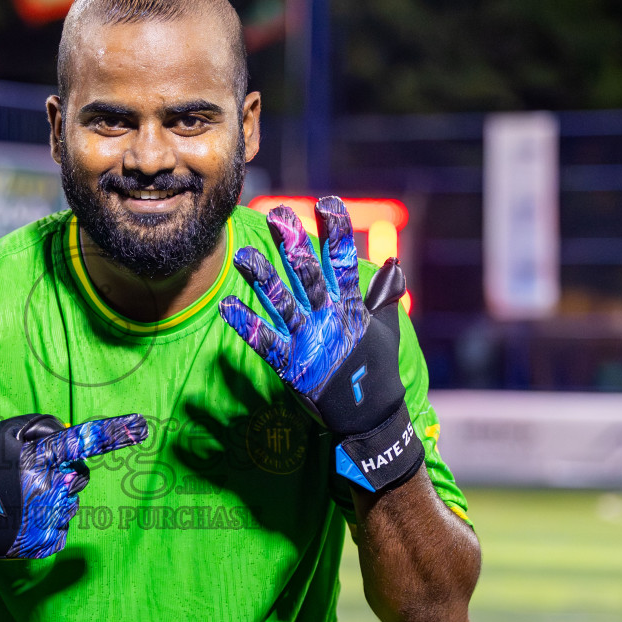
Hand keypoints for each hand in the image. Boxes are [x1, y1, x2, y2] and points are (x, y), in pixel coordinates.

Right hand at [0, 413, 147, 587]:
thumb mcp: (3, 435)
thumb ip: (40, 429)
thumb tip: (71, 434)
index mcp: (35, 458)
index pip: (79, 441)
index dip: (112, 433)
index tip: (141, 426)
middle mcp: (44, 487)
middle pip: (80, 477)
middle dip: (64, 475)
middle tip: (32, 478)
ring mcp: (45, 518)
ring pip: (71, 505)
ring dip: (54, 501)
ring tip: (21, 502)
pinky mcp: (42, 542)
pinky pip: (62, 530)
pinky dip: (47, 525)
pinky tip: (24, 521)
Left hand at [219, 197, 422, 492]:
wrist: (371, 419)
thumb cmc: (378, 370)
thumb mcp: (386, 330)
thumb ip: (384, 296)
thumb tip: (393, 265)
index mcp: (352, 307)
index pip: (344, 262)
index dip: (336, 232)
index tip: (326, 203)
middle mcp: (330, 319)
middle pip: (309, 276)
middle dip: (293, 245)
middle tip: (277, 215)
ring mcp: (310, 342)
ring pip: (283, 304)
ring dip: (262, 280)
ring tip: (242, 256)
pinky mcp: (292, 366)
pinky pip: (265, 343)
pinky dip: (247, 325)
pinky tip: (228, 307)